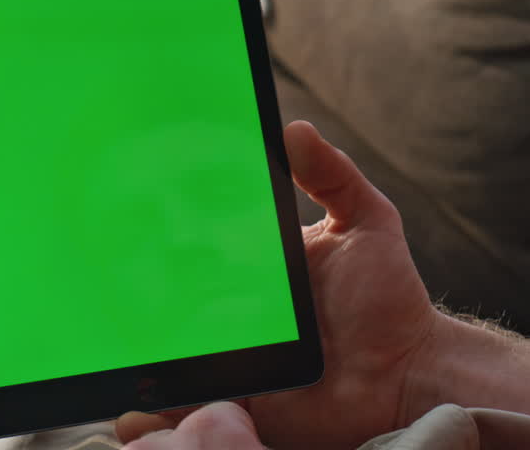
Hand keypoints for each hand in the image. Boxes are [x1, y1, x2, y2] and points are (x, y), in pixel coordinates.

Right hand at [118, 121, 440, 448]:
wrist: (408, 377)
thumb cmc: (390, 301)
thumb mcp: (367, 223)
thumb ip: (333, 176)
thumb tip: (296, 128)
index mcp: (256, 264)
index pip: (200, 242)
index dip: (169, 229)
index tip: (139, 211)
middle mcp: (236, 307)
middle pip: (175, 293)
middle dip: (147, 284)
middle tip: (122, 275)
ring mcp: (232, 354)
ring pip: (172, 346)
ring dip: (150, 342)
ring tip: (130, 338)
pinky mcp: (236, 399)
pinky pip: (189, 400)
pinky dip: (160, 400)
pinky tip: (140, 394)